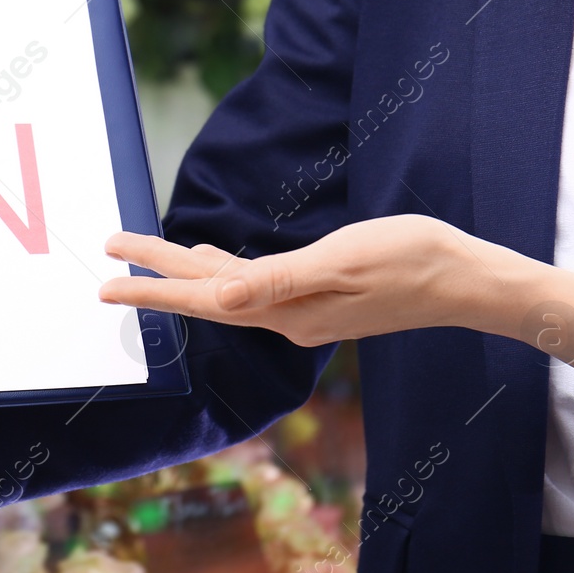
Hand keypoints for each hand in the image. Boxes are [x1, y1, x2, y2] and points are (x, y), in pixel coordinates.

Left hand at [98, 214, 573, 385]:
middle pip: (206, 295)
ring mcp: (303, 309)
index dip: (151, 287)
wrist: (468, 279)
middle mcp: (286, 317)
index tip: (105, 282)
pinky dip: (225, 268)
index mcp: (286, 311)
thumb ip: (276, 281)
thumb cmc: (410, 259)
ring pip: (228, 288)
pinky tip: (212, 255)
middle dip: (155, 276)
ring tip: (144, 256)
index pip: (202, 300)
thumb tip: (219, 299)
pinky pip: (255, 283)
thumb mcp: (340, 261)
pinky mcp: (320, 295)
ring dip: (185, 272)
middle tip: (106, 256)